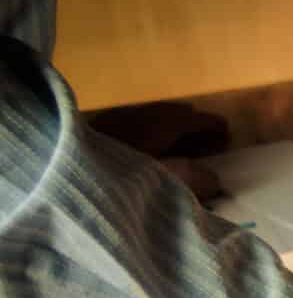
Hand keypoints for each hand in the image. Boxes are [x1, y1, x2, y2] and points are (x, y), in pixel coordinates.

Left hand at [91, 101, 230, 202]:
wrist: (59, 171)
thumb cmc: (117, 181)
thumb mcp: (163, 184)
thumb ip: (193, 179)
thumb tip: (215, 178)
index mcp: (160, 124)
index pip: (196, 119)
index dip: (215, 128)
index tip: (229, 138)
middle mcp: (139, 115)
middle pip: (173, 113)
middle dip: (193, 126)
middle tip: (208, 143)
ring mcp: (114, 120)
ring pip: (151, 117)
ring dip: (170, 130)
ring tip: (179, 146)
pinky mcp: (94, 130)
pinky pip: (131, 124)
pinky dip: (148, 132)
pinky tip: (143, 148)